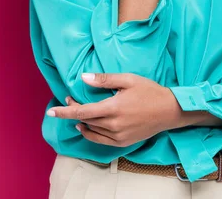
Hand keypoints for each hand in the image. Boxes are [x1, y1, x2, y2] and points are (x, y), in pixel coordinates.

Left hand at [46, 73, 187, 146]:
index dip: (65, 111)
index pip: (82, 111)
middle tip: (68, 99)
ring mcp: (119, 136)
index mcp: (113, 108)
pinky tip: (85, 126)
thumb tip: (83, 78)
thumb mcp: (127, 79)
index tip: (51, 111)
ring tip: (75, 110)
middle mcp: (114, 125)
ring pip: (92, 130)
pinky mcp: (124, 142)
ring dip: (81, 121)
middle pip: (86, 120)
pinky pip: (101, 140)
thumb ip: (104, 80)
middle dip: (73, 110)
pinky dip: (90, 133)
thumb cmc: (149, 91)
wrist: (170, 111)